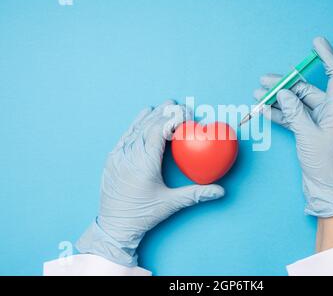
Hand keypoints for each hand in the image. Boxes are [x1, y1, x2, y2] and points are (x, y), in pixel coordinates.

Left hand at [76, 100, 224, 266]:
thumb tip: (220, 191)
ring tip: (164, 106)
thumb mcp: (170, 204)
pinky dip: (136, 124)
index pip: (159, 130)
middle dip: (165, 113)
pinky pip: (125, 135)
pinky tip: (143, 115)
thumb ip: (196, 194)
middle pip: (148, 125)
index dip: (173, 119)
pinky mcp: (112, 158)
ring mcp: (118, 155)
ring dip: (151, 115)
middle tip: (179, 106)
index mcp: (144, 163)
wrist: (114, 226)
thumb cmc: (143, 215)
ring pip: (136, 128)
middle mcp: (129, 155)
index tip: (186, 113)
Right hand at [254, 37, 332, 216]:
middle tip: (264, 81)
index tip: (316, 42)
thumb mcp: (308, 134)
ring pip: (295, 104)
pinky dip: (277, 113)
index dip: (326, 57)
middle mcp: (327, 113)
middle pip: (305, 90)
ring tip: (257, 94)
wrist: (326, 189)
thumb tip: (283, 93)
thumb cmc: (325, 163)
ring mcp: (316, 123)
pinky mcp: (306, 132)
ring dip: (277, 99)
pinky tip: (263, 109)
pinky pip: (291, 117)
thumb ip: (295, 112)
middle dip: (284, 84)